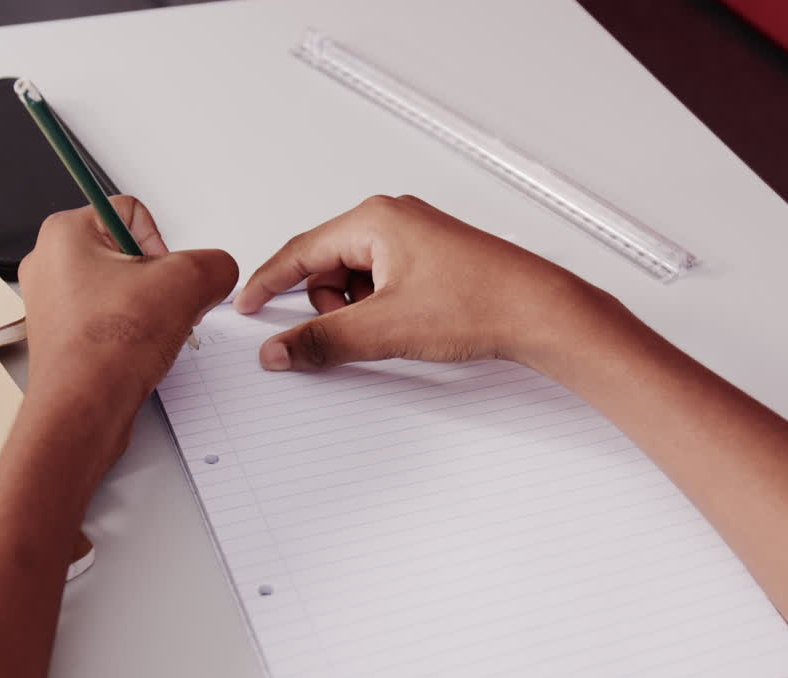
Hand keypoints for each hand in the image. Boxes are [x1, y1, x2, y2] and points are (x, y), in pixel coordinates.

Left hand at [19, 196, 237, 421]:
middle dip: (160, 282)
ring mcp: (55, 302)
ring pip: (126, 288)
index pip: (133, 212)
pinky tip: (139, 350)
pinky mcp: (65, 335)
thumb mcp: (188, 283)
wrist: (83, 409)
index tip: (163, 276)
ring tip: (149, 332)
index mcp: (65, 233)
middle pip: (132, 253)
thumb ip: (216, 264)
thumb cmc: (107, 349)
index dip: (163, 244)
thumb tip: (218, 271)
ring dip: (150, 308)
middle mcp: (51, 263)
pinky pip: (114, 319)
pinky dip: (134, 333)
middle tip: (161, 306)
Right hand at [234, 195, 613, 370]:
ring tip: (395, 328)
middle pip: (329, 266)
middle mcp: (394, 218)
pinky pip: (385, 281)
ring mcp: (416, 236)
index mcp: (375, 218)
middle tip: (360, 330)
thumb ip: (323, 341)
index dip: (268, 282)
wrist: (541, 311)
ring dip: (361, 309)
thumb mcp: (385, 329)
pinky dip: (384, 307)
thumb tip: (282, 350)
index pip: (301, 251)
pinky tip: (410, 325)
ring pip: (357, 277)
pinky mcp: (434, 257)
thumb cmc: (480, 302)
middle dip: (333, 305)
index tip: (247, 303)